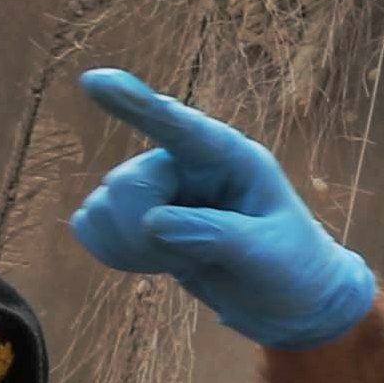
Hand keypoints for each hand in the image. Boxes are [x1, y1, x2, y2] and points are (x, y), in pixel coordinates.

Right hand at [65, 71, 378, 347]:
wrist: (288, 302)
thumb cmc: (292, 268)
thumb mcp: (268, 255)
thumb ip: (217, 235)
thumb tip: (153, 222)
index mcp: (232, 159)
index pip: (180, 127)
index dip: (137, 104)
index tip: (95, 80)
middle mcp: (188, 164)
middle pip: (127, 185)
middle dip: (144, 234)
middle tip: (194, 258)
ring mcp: (159, 188)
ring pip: (103, 206)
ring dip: (132, 247)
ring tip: (187, 258)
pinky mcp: (136, 215)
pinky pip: (91, 224)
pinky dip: (114, 251)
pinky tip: (155, 261)